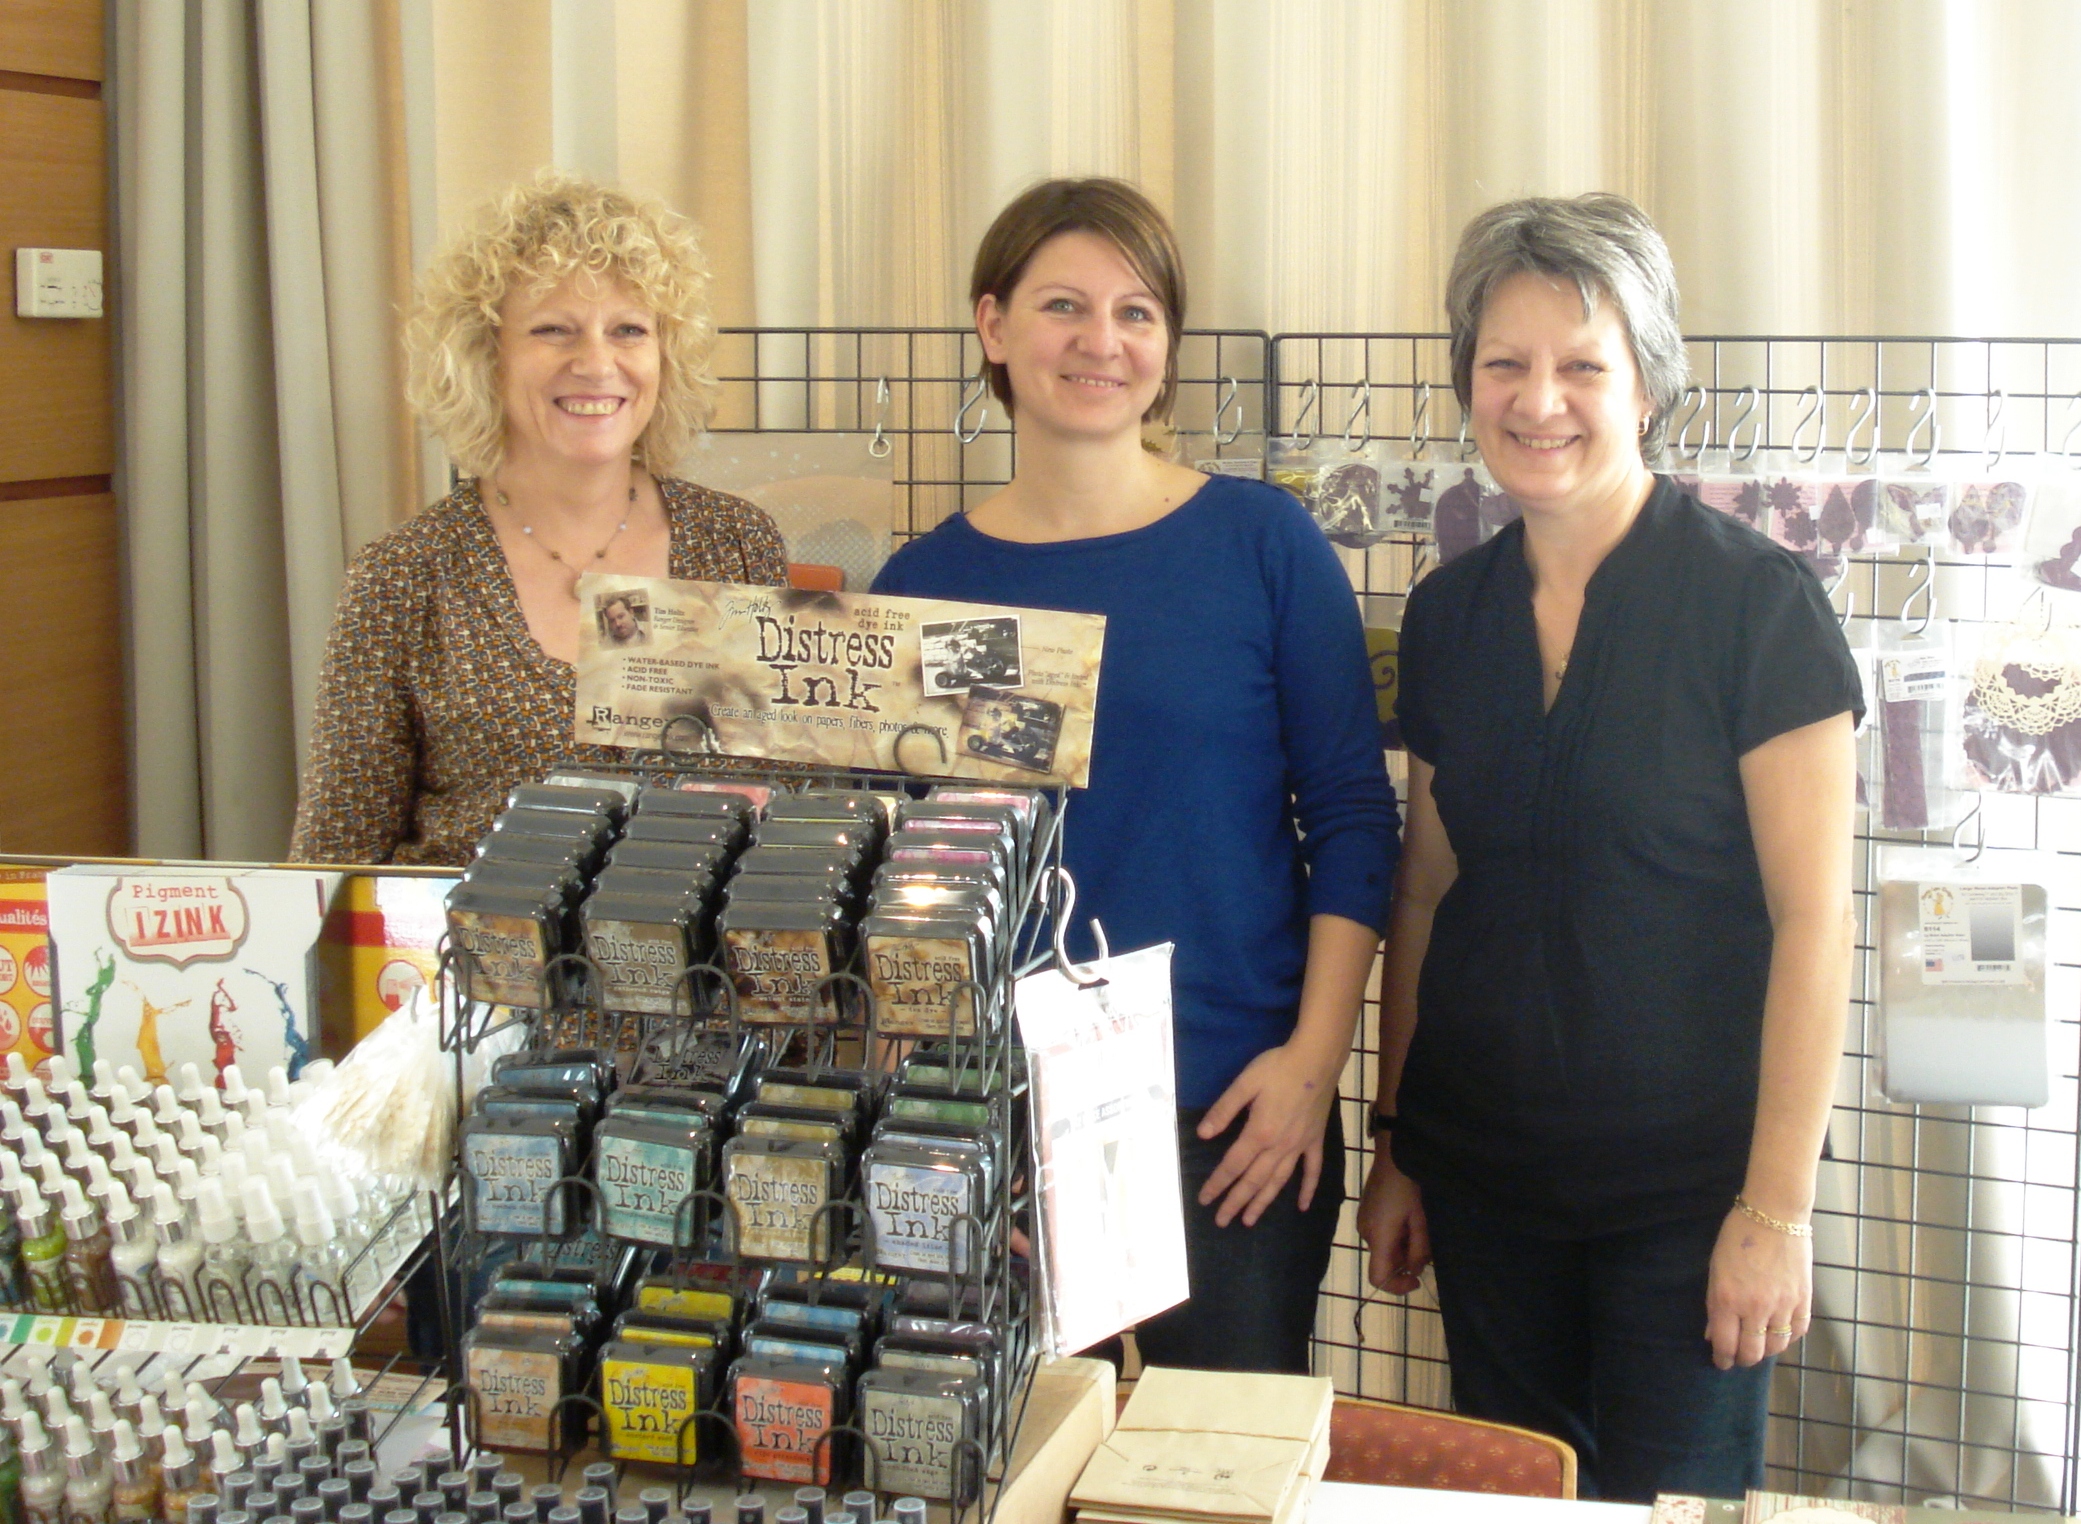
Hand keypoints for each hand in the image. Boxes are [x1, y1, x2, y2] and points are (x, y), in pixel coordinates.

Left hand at [1195, 1041, 1339, 1227]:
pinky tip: (1302, 1206)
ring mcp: (1300, 1146)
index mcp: (1259, 1132)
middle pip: (1254, 1181)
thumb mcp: (1244, 1083)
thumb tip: (1203, 1134)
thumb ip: (1224, 1110)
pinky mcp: (1315, 1140)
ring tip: (1249, 1221)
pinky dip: (1307, 1189)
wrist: (1317, 1058)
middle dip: (1236, 1202)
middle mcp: (1280, 1146)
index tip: (1204, 1200)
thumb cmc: (1277, 1067)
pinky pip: (1312, 1170)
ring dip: (1263, 1202)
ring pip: (1278, 1181)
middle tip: (1222, 1221)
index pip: (1233, 1165)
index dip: (1217, 1184)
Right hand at [1356, 1151, 1429, 1293]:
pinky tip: (1407, 1219)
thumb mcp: (1420, 1220)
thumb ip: (1418, 1250)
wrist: (1393, 1156)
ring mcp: (1363, 1221)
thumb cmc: (1408, 1187)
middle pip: (1382, 1262)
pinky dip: (1394, 1236)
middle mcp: (1365, 1232)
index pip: (1378, 1277)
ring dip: (1401, 1247)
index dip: (1396, 1286)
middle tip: (1425, 1245)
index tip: (1416, 1280)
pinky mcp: (1365, 1213)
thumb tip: (1414, 1271)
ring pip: (1383, 1248)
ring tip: (1417, 1226)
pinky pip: (1379, 1235)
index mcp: (1378, 1237)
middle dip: (1405, 1261)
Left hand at [1705, 1205, 1812, 1368]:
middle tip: (1739, 1358)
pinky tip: (1779, 1333)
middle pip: (1752, 1353)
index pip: (1725, 1345)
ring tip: (1759, 1346)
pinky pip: (1797, 1332)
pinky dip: (1788, 1337)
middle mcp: (1755, 1308)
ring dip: (1766, 1351)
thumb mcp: (1715, 1269)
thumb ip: (1714, 1305)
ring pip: (1776, 1347)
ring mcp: (1782, 1305)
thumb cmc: (1736, 1237)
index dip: (1722, 1359)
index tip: (1721, 1362)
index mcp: (1727, 1299)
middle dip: (1743, 1360)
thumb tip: (1713, 1334)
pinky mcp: (1804, 1300)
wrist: (1774, 1215)